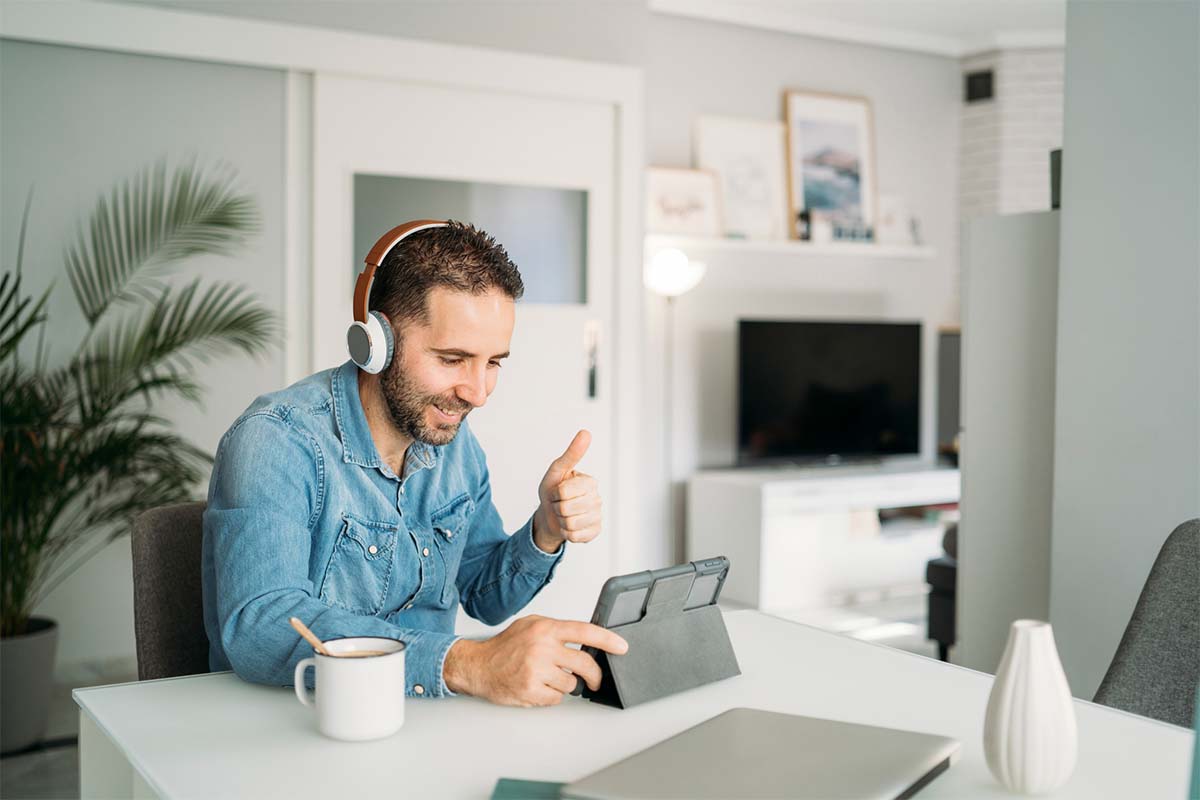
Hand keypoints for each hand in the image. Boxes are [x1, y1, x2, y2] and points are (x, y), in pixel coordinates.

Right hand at [443, 615, 627, 706]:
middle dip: (595, 675)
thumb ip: (556, 629)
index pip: (585, 631)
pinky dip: (552, 695)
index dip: (608, 640)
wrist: (477, 666)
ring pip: (572, 684)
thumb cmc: (504, 646)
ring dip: (566, 684)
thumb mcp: (530, 625)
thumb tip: (585, 637)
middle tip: (594, 679)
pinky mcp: (531, 690)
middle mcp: (542, 647)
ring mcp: (537, 670)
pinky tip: (539, 686)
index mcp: (545, 628)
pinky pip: (557, 698)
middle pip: (585, 664)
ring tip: (548, 677)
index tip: (622, 647)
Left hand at [533, 430, 600, 552]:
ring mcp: (597, 516)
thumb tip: (586, 433)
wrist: (550, 515)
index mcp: (590, 482)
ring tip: (563, 514)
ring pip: (570, 523)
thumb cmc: (553, 490)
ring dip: (560, 520)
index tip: (556, 491)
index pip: (563, 491)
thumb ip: (571, 454)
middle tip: (559, 503)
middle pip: (565, 508)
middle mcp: (597, 498)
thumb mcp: (557, 471)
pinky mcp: (595, 532)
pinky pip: (575, 536)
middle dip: (556, 507)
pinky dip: (566, 533)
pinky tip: (569, 526)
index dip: (553, 493)